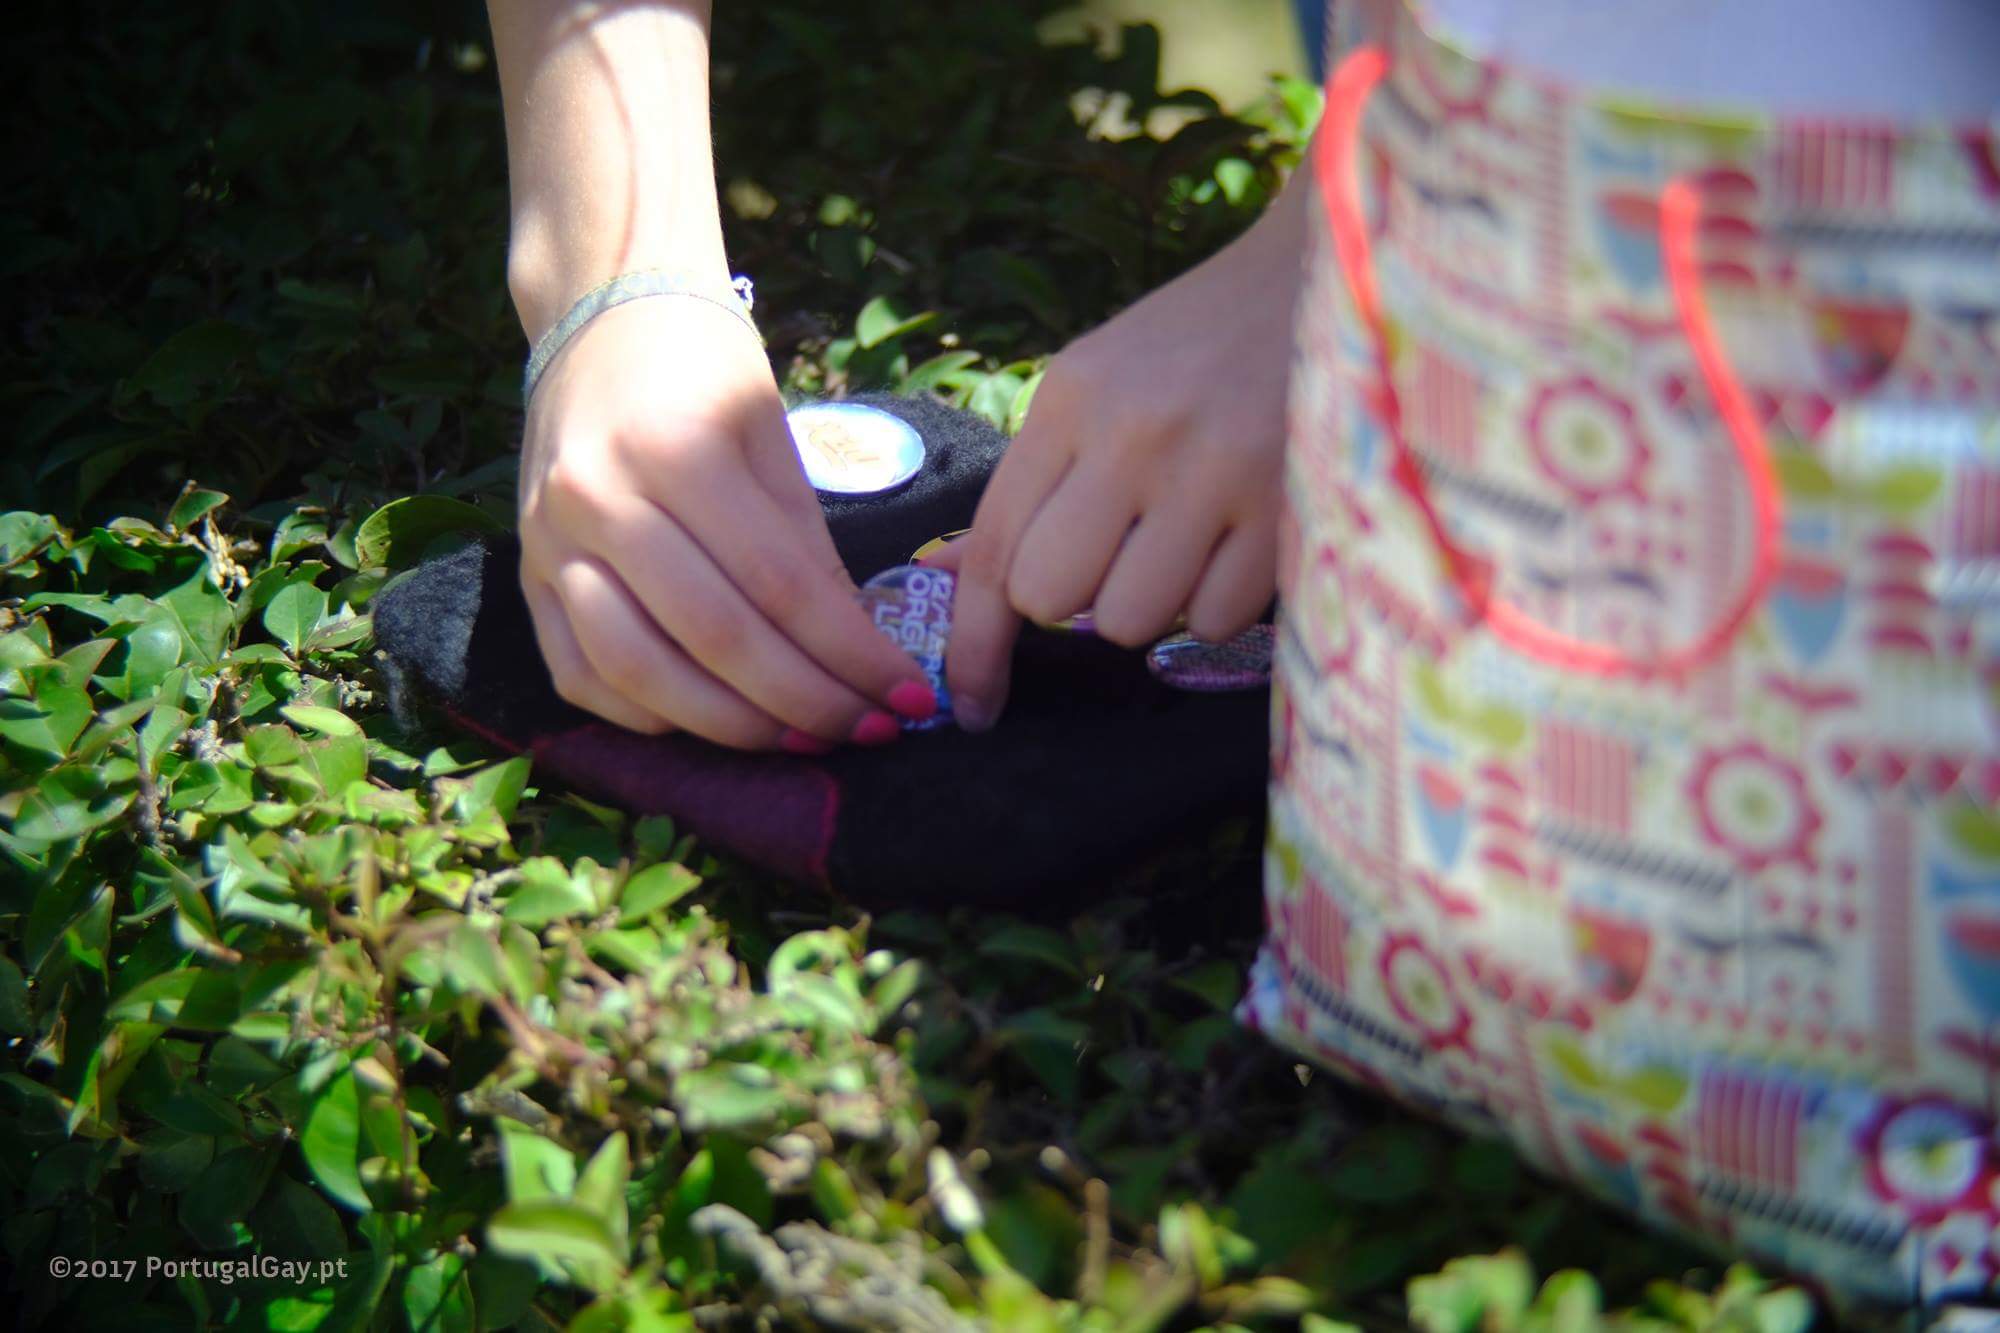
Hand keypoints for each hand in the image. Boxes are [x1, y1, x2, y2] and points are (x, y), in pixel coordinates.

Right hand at [517, 297, 935, 750]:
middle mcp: (600, 500)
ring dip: (730, 726)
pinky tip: (714, 724)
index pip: (781, 586)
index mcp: (676, 451)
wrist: (599, 316)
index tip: (909, 700)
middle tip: (868, 733)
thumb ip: (804, 544)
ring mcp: (550, 543)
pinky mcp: (526, 576)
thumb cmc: (704, 370)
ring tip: (801, 740)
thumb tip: (856, 652)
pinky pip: (581, 675)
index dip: (851, 655)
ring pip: (639, 671)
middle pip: (714, 638)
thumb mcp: (770, 436)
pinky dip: (649, 715)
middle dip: (804, 702)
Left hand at [935, 172, 1307, 730]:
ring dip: (1149, 603)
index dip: (973, 640)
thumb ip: (1032, 484)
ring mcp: (1214, 471)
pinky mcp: (1288, 507)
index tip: (970, 704)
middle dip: (1074, 599)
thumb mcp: (1097, 384)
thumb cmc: (1198, 342)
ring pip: (1132, 620)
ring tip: (1184, 539)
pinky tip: (1236, 543)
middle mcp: (1133, 434)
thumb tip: (952, 579)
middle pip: (1051, 597)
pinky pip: (1214, 621)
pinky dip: (1216, 603)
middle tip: (1115, 554)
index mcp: (1071, 399)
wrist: (1328, 277)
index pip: (996, 544)